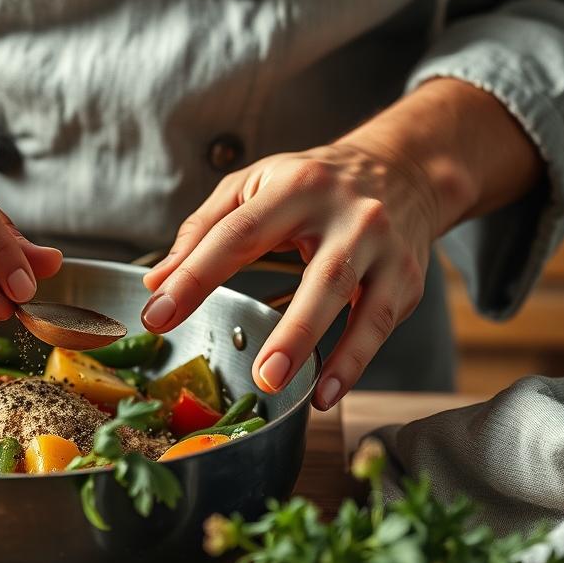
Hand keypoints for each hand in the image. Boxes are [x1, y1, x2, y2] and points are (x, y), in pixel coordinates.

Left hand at [142, 142, 438, 408]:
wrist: (401, 170)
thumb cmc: (312, 183)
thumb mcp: (253, 186)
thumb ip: (203, 231)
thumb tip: (158, 282)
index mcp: (297, 187)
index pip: (238, 234)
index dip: (195, 276)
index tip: (158, 316)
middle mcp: (350, 215)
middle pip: (322, 276)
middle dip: (291, 330)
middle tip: (260, 376)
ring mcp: (384, 248)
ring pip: (360, 305)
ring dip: (327, 353)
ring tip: (288, 387)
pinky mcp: (406, 278)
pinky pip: (379, 324)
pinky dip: (355, 362)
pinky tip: (328, 392)